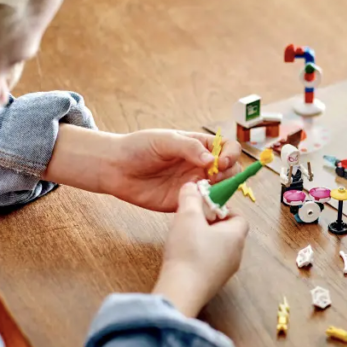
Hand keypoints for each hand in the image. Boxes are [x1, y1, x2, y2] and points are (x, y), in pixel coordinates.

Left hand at [104, 130, 241, 211]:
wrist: (116, 167)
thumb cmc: (138, 147)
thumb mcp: (165, 140)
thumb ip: (189, 147)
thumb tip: (212, 160)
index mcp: (199, 146)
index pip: (228, 148)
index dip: (231, 155)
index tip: (221, 162)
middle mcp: (200, 165)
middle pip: (230, 170)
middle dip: (229, 174)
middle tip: (214, 177)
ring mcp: (194, 184)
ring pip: (221, 189)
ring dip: (221, 190)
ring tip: (206, 190)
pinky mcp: (184, 201)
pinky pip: (203, 205)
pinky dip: (207, 205)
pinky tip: (199, 202)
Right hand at [154, 182, 249, 314]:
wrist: (182, 291)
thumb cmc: (188, 252)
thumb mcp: (187, 217)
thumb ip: (191, 198)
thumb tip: (192, 187)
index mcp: (236, 236)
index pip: (239, 217)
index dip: (223, 208)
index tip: (205, 206)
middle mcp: (236, 254)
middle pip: (228, 232)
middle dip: (211, 222)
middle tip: (193, 220)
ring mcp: (225, 271)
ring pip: (219, 248)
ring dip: (204, 239)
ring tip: (185, 237)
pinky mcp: (212, 283)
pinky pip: (210, 263)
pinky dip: (199, 256)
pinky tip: (183, 256)